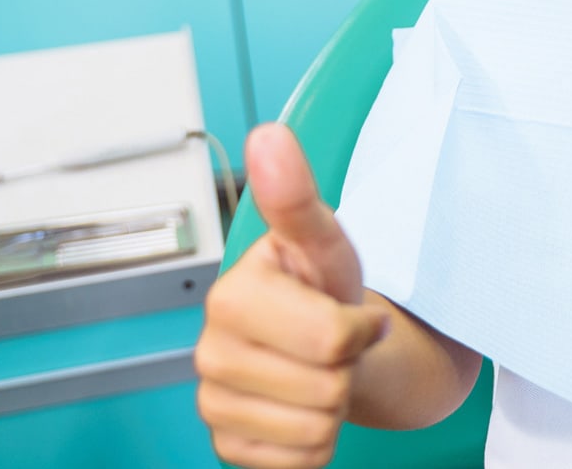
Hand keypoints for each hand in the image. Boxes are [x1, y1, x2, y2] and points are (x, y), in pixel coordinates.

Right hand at [197, 123, 389, 468]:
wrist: (327, 347)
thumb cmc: (324, 291)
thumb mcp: (326, 242)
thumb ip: (297, 197)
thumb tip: (269, 135)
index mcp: (231, 295)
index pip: (330, 338)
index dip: (361, 328)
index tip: (353, 312)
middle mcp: (210, 351)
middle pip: (325, 388)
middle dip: (346, 369)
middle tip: (334, 347)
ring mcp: (214, 402)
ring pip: (315, 431)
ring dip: (335, 407)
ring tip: (320, 372)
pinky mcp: (228, 445)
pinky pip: (299, 464)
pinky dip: (318, 444)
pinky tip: (304, 406)